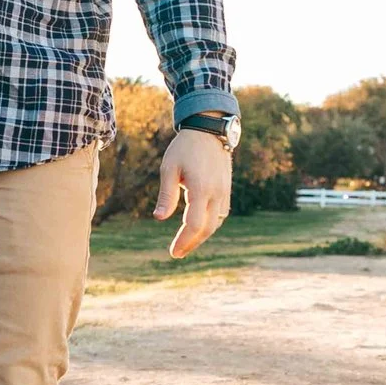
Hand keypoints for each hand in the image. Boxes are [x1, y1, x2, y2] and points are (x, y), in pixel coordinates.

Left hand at [155, 129, 232, 257]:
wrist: (209, 130)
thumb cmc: (184, 148)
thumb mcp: (169, 168)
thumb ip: (166, 195)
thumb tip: (159, 218)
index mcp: (201, 189)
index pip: (194, 224)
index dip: (184, 240)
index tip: (174, 252)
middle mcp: (216, 193)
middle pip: (207, 228)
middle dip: (192, 243)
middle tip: (177, 253)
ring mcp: (224, 191)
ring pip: (216, 222)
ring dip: (202, 235)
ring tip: (186, 243)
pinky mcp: (226, 189)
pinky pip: (220, 213)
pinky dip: (210, 224)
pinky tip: (198, 227)